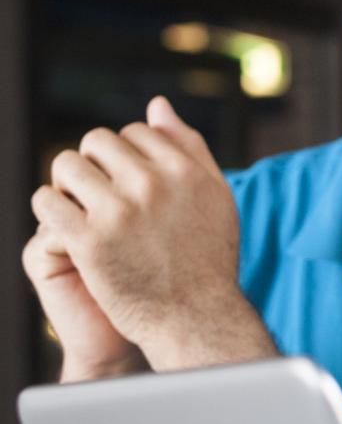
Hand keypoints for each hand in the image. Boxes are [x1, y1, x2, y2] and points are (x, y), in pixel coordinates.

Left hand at [31, 96, 252, 367]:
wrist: (195, 319)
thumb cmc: (207, 257)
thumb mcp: (213, 195)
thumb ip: (186, 146)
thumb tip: (156, 104)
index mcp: (186, 170)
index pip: (136, 131)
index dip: (127, 155)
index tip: (130, 184)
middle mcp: (154, 184)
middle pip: (98, 141)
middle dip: (94, 163)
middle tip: (99, 195)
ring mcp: (119, 212)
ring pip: (67, 165)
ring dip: (67, 183)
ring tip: (80, 208)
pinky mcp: (89, 242)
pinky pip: (47, 201)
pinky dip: (50, 209)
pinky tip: (65, 227)